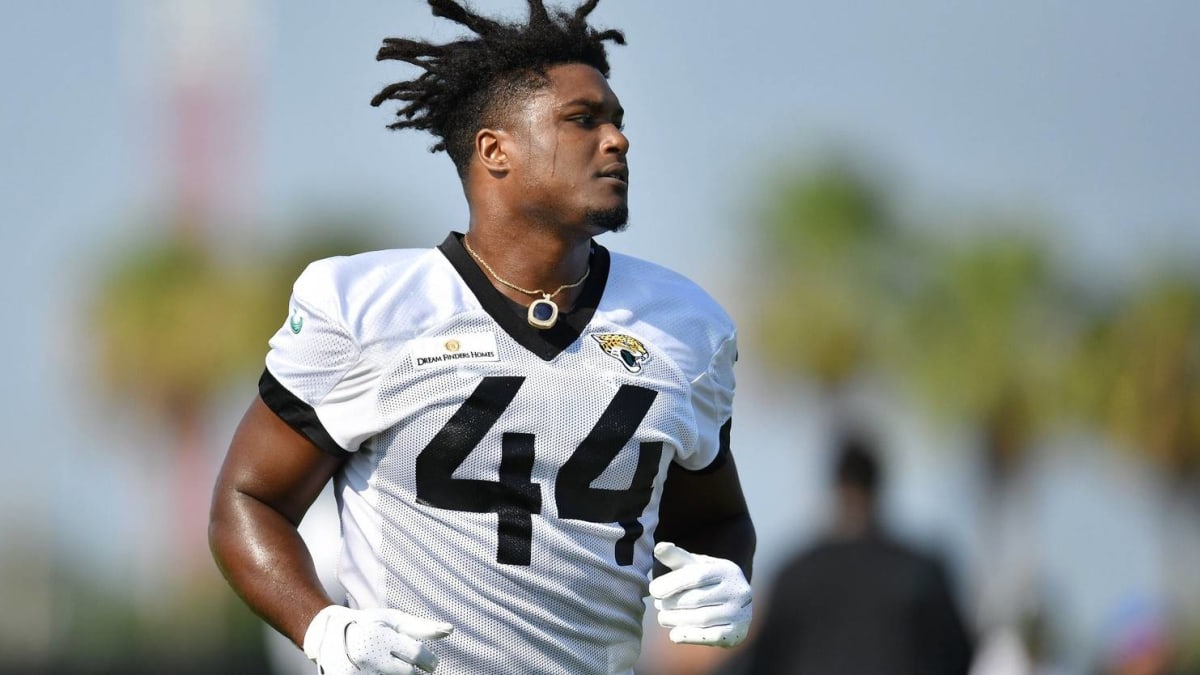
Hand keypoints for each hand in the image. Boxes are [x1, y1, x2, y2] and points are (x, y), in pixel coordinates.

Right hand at [302, 605, 453, 673]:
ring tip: (393, 667)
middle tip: (411, 667)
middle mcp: (367, 657)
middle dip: (414, 673)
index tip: (430, 663)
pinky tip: (384, 672)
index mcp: (380, 637)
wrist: (329, 634)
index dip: (430, 662)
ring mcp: (356, 674)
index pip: (418, 656)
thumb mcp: (393, 620)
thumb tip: (450, 630)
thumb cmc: (368, 624)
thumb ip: (421, 627)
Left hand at [649, 542, 751, 647]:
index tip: (653, 590)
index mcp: (727, 570)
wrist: (734, 605)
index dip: (672, 583)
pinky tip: (674, 634)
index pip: (696, 576)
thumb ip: (677, 557)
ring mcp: (740, 613)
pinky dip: (689, 636)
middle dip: (672, 603)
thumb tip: (659, 547)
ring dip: (676, 620)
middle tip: (658, 605)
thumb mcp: (694, 566)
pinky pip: (711, 637)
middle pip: (697, 599)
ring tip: (663, 617)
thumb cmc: (707, 582)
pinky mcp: (738, 633)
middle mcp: (738, 591)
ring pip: (702, 619)